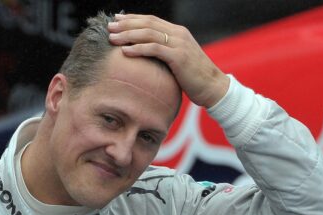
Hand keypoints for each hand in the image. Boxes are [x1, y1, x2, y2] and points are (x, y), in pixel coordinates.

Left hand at [108, 13, 229, 107]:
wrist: (213, 87)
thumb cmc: (193, 77)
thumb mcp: (178, 60)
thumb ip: (165, 52)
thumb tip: (146, 54)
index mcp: (178, 32)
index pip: (151, 20)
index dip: (132, 19)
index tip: (116, 20)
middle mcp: (178, 34)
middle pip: (147, 23)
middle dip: (126, 24)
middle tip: (109, 27)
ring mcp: (179, 44)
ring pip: (149, 34)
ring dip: (128, 35)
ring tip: (112, 38)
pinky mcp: (179, 57)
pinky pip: (155, 49)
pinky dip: (138, 49)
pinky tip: (125, 51)